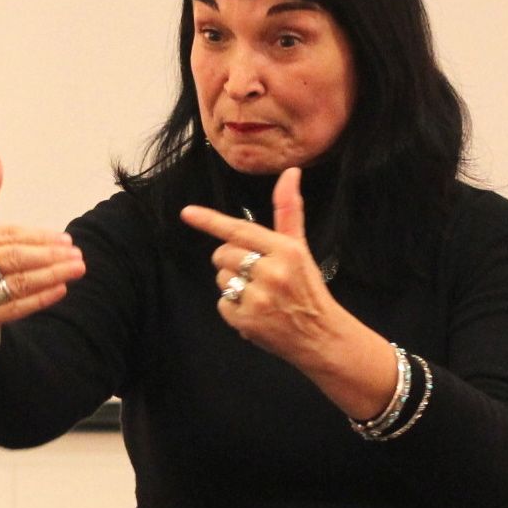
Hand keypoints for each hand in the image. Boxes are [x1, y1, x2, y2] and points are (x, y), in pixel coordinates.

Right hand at [0, 147, 85, 362]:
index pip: (5, 235)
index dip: (37, 236)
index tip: (64, 239)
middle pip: (12, 258)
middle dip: (49, 255)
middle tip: (77, 254)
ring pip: (15, 283)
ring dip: (51, 275)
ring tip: (76, 269)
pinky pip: (13, 309)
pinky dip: (39, 299)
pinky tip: (60, 289)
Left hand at [180, 168, 335, 364]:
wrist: (320, 335)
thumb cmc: (307, 288)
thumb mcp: (300, 248)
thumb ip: (288, 211)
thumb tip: (291, 172)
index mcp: (285, 249)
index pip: (239, 231)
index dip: (210, 221)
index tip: (187, 213)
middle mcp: (272, 271)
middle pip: (223, 255)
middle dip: (232, 263)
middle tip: (257, 275)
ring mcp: (259, 297)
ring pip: (221, 280)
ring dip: (233, 286)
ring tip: (259, 295)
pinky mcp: (247, 320)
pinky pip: (222, 304)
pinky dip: (233, 309)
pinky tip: (255, 312)